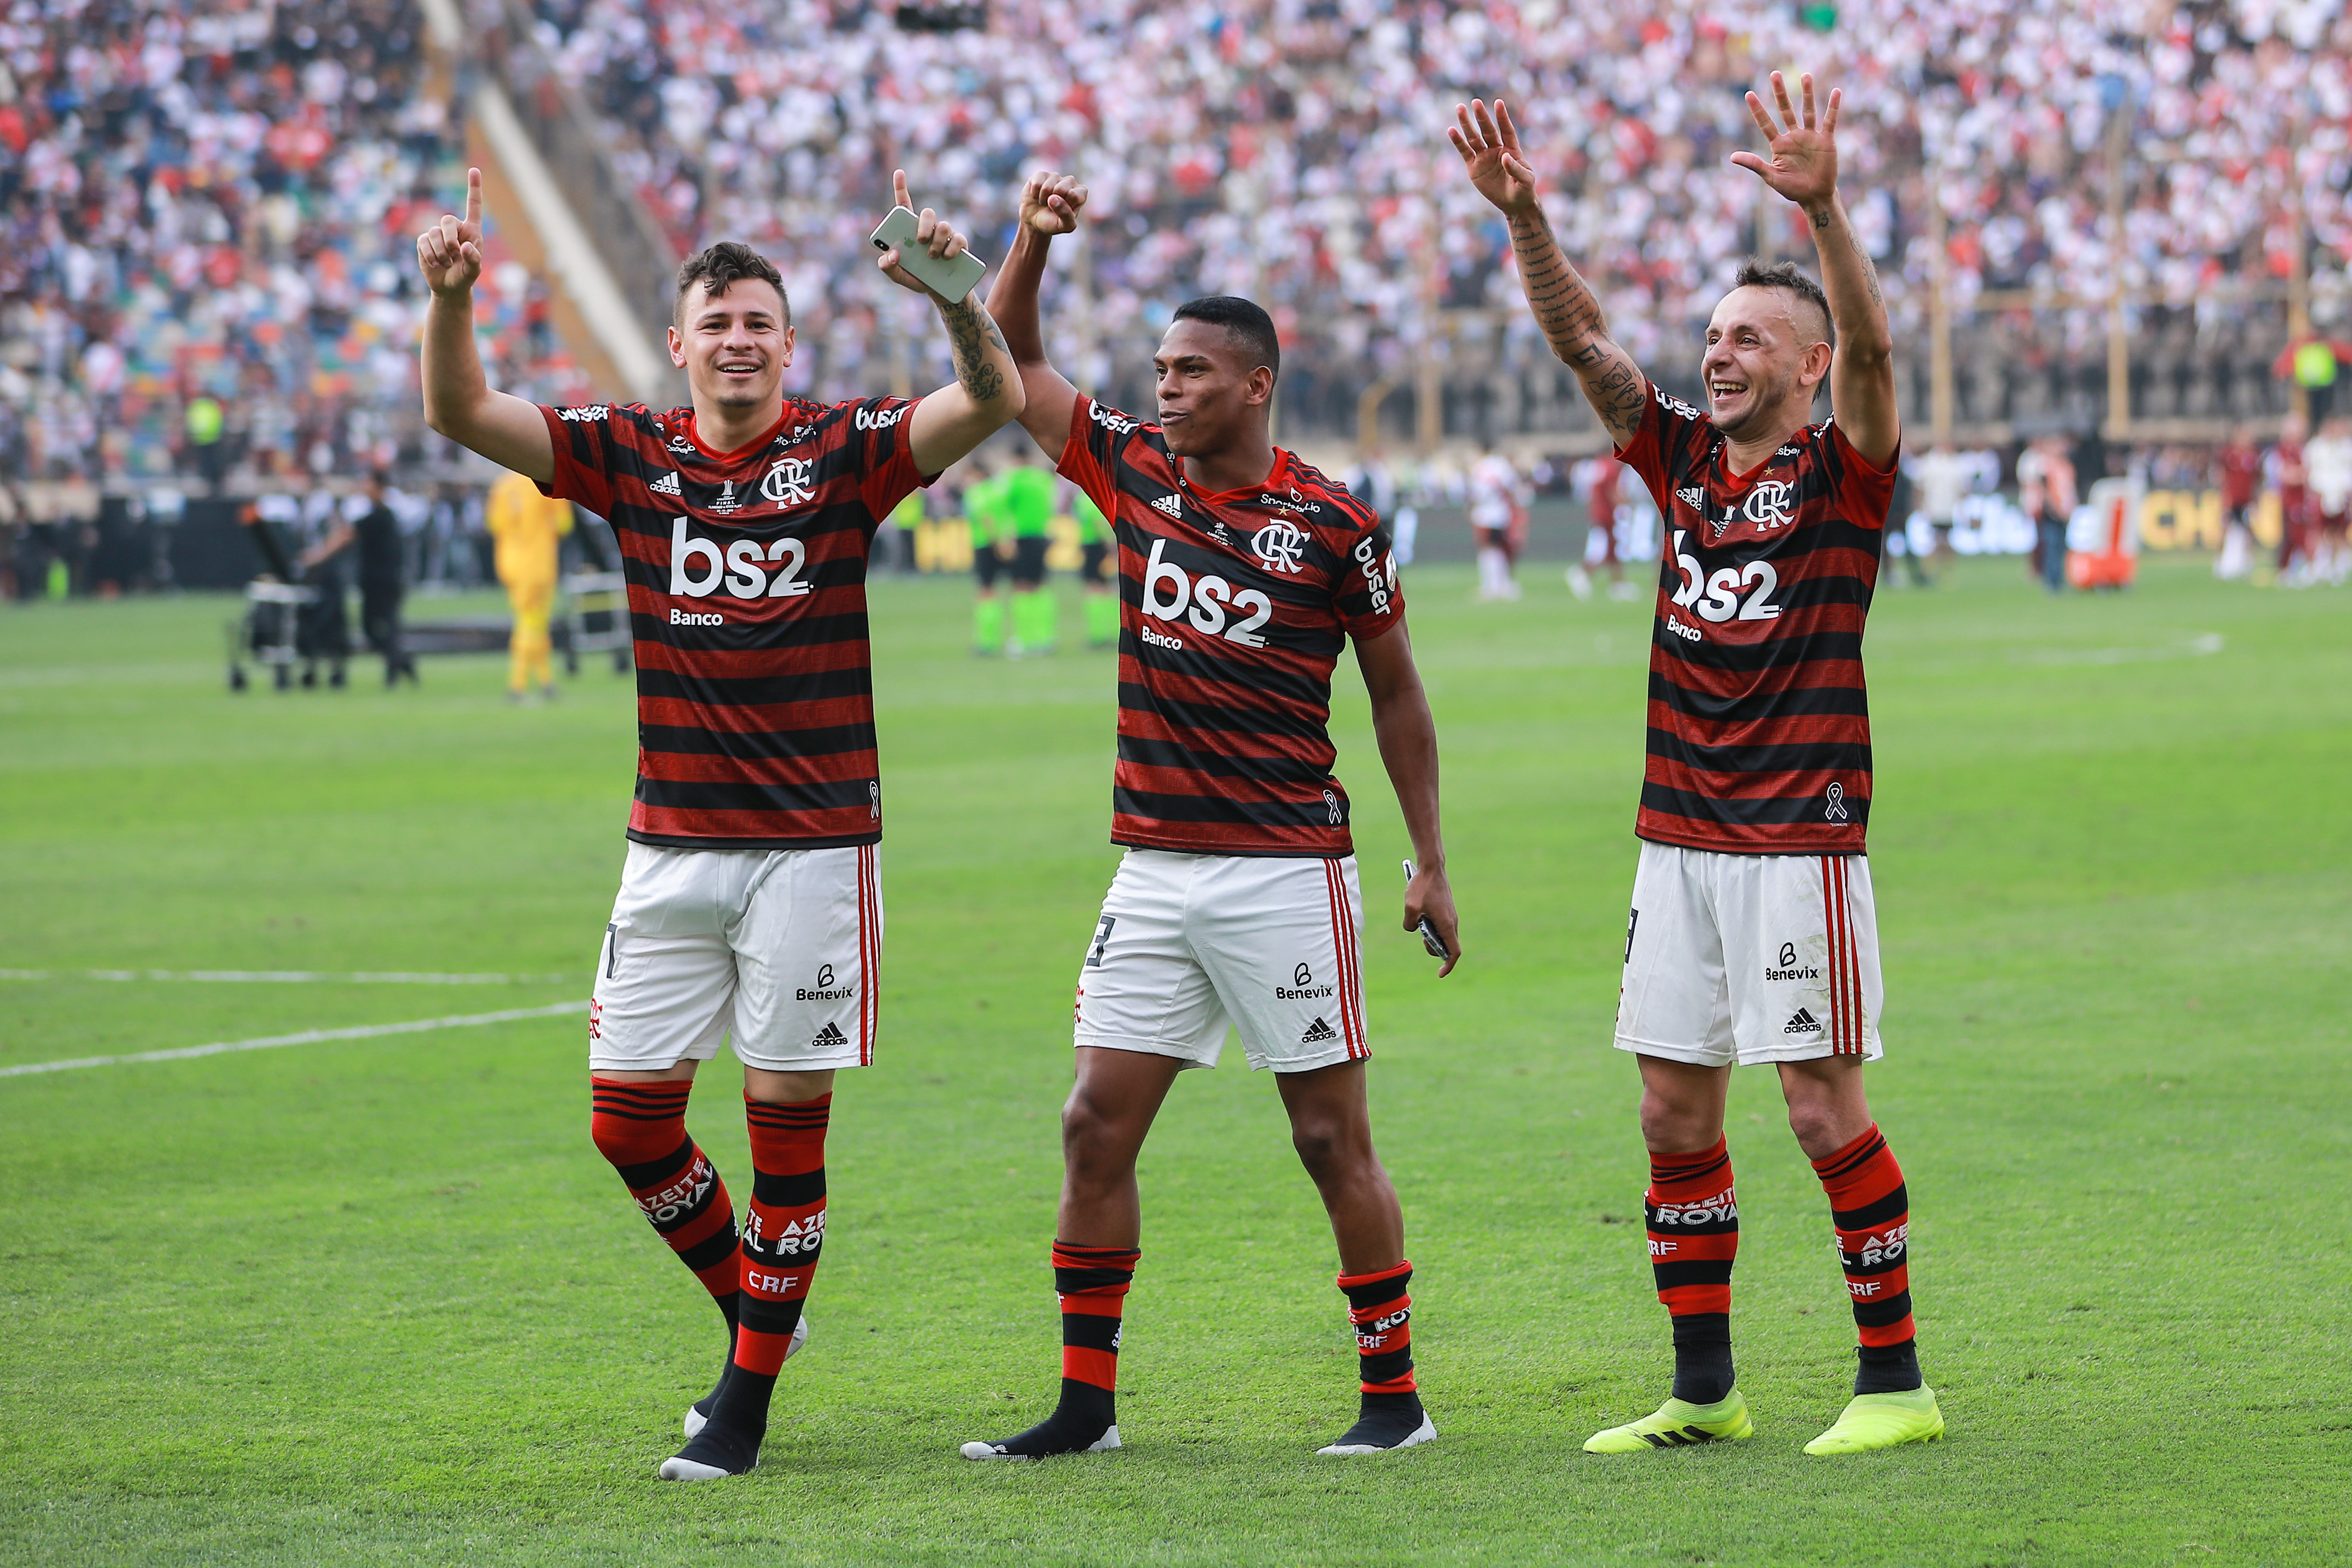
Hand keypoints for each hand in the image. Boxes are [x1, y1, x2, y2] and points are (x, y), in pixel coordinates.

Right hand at [415, 167, 484, 296]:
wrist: (449, 288)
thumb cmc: (465, 277)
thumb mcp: (474, 271)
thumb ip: (474, 259)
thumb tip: (464, 246)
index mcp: (471, 230)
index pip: (473, 205)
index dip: (473, 188)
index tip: (474, 170)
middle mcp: (454, 228)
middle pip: (447, 220)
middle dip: (450, 239)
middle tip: (455, 255)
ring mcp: (437, 234)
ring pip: (434, 234)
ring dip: (441, 253)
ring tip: (447, 264)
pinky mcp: (424, 242)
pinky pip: (423, 242)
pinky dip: (430, 255)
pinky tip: (436, 264)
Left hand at [877, 169, 975, 302]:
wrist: (940, 292)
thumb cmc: (916, 278)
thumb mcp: (897, 276)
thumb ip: (887, 266)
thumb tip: (892, 254)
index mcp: (910, 230)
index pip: (904, 205)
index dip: (901, 187)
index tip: (898, 172)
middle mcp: (928, 229)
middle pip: (928, 214)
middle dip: (924, 225)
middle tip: (920, 242)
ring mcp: (945, 236)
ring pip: (944, 226)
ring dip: (937, 242)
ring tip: (932, 257)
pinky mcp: (960, 245)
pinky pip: (958, 239)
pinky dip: (952, 248)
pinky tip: (947, 257)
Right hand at [1019, 171, 1086, 237]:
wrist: (1034, 221)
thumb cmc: (1052, 223)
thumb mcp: (1064, 226)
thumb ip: (1066, 215)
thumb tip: (1054, 198)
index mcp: (1080, 193)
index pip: (1074, 195)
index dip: (1064, 206)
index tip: (1063, 212)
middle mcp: (1070, 181)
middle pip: (1060, 189)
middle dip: (1052, 202)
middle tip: (1052, 207)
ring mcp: (1056, 176)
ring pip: (1047, 187)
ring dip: (1042, 199)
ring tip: (1044, 202)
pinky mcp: (1041, 175)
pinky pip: (1037, 183)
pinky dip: (1034, 194)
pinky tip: (1037, 196)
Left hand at [1404, 864, 1460, 978]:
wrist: (1432, 867)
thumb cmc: (1422, 887)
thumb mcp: (1410, 907)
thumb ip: (1409, 924)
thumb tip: (1412, 929)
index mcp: (1446, 924)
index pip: (1453, 952)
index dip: (1448, 965)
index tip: (1440, 974)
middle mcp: (1452, 922)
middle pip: (1447, 946)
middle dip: (1434, 948)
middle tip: (1421, 938)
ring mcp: (1451, 915)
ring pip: (1444, 935)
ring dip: (1433, 937)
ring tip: (1420, 925)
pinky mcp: (1447, 909)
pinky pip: (1442, 926)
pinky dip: (1433, 928)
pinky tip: (1421, 918)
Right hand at [1448, 99, 1539, 217]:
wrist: (1513, 204)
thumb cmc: (1523, 189)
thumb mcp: (1525, 180)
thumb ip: (1516, 168)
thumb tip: (1505, 156)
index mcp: (1511, 149)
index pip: (1506, 130)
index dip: (1502, 117)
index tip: (1498, 103)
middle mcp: (1496, 149)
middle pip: (1488, 130)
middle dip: (1481, 116)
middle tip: (1475, 102)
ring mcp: (1484, 157)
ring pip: (1474, 138)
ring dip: (1467, 124)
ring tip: (1460, 108)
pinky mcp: (1473, 167)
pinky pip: (1465, 152)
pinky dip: (1458, 142)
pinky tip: (1452, 130)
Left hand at [1730, 72, 1839, 210]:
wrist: (1815, 196)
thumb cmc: (1792, 189)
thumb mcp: (1771, 177)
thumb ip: (1755, 164)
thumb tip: (1732, 156)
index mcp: (1779, 144)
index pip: (1765, 123)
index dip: (1757, 109)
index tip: (1748, 94)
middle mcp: (1793, 136)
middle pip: (1785, 110)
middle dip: (1780, 93)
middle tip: (1774, 74)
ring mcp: (1810, 136)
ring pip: (1807, 110)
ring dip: (1808, 94)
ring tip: (1806, 75)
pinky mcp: (1825, 140)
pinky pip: (1829, 120)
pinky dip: (1833, 107)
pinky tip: (1835, 92)